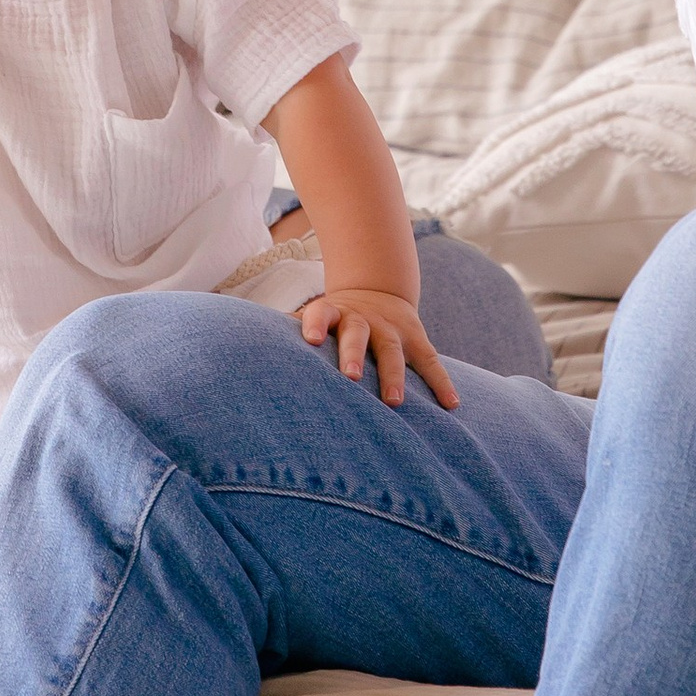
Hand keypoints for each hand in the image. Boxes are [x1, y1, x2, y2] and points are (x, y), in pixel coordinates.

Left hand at [298, 285, 458, 411]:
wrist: (377, 290)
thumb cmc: (335, 318)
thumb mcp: (314, 315)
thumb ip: (292, 329)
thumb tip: (244, 345)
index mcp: (334, 311)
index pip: (321, 312)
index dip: (314, 323)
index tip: (307, 340)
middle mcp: (364, 318)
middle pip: (357, 334)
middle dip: (353, 355)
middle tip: (348, 378)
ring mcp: (392, 328)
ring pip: (394, 350)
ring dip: (394, 376)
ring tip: (393, 402)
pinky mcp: (417, 338)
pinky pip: (431, 361)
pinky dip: (442, 383)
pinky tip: (451, 406)